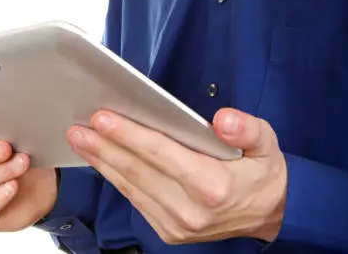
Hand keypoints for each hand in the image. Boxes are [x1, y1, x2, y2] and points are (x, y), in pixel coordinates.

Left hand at [67, 108, 286, 243]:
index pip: (162, 155)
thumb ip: (247, 129)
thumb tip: (222, 120)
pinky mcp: (168, 230)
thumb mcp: (267, 143)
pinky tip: (102, 159)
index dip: (130, 135)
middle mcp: (190, 210)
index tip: (103, 117)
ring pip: (131, 187)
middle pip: (138, 171)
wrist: (270, 215)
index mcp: (213, 186)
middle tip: (77, 127)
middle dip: (105, 147)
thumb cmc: (263, 172)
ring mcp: (176, 225)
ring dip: (103, 162)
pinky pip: (135, 199)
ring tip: (80, 139)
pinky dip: (116, 177)